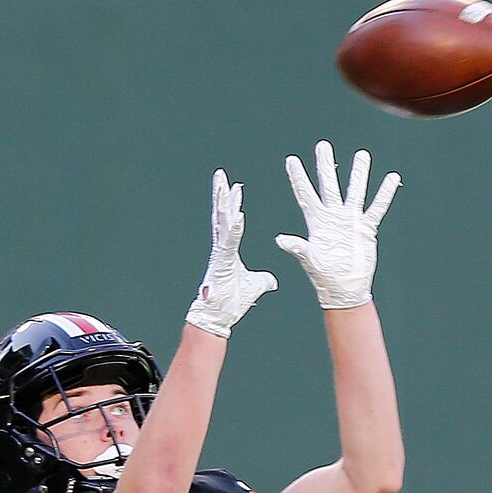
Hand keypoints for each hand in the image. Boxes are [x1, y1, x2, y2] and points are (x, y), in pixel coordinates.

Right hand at [186, 170, 277, 338]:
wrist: (218, 317)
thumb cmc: (230, 302)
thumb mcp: (254, 287)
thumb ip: (263, 281)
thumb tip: (273, 282)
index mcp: (228, 250)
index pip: (231, 222)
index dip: (233, 205)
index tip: (235, 188)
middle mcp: (221, 248)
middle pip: (222, 215)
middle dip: (222, 195)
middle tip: (221, 174)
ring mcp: (220, 254)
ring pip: (221, 222)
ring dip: (223, 203)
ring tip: (222, 184)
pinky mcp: (222, 262)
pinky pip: (229, 242)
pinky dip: (235, 228)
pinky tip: (238, 215)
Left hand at [276, 141, 400, 309]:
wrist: (345, 290)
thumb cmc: (324, 278)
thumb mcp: (309, 261)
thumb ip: (298, 248)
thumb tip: (280, 240)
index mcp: (316, 222)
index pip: (305, 195)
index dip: (298, 177)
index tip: (291, 160)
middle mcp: (333, 217)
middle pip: (328, 185)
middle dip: (326, 165)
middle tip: (323, 145)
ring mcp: (350, 221)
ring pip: (355, 191)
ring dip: (358, 173)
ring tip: (362, 154)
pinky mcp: (366, 229)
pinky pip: (377, 207)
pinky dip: (384, 193)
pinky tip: (391, 178)